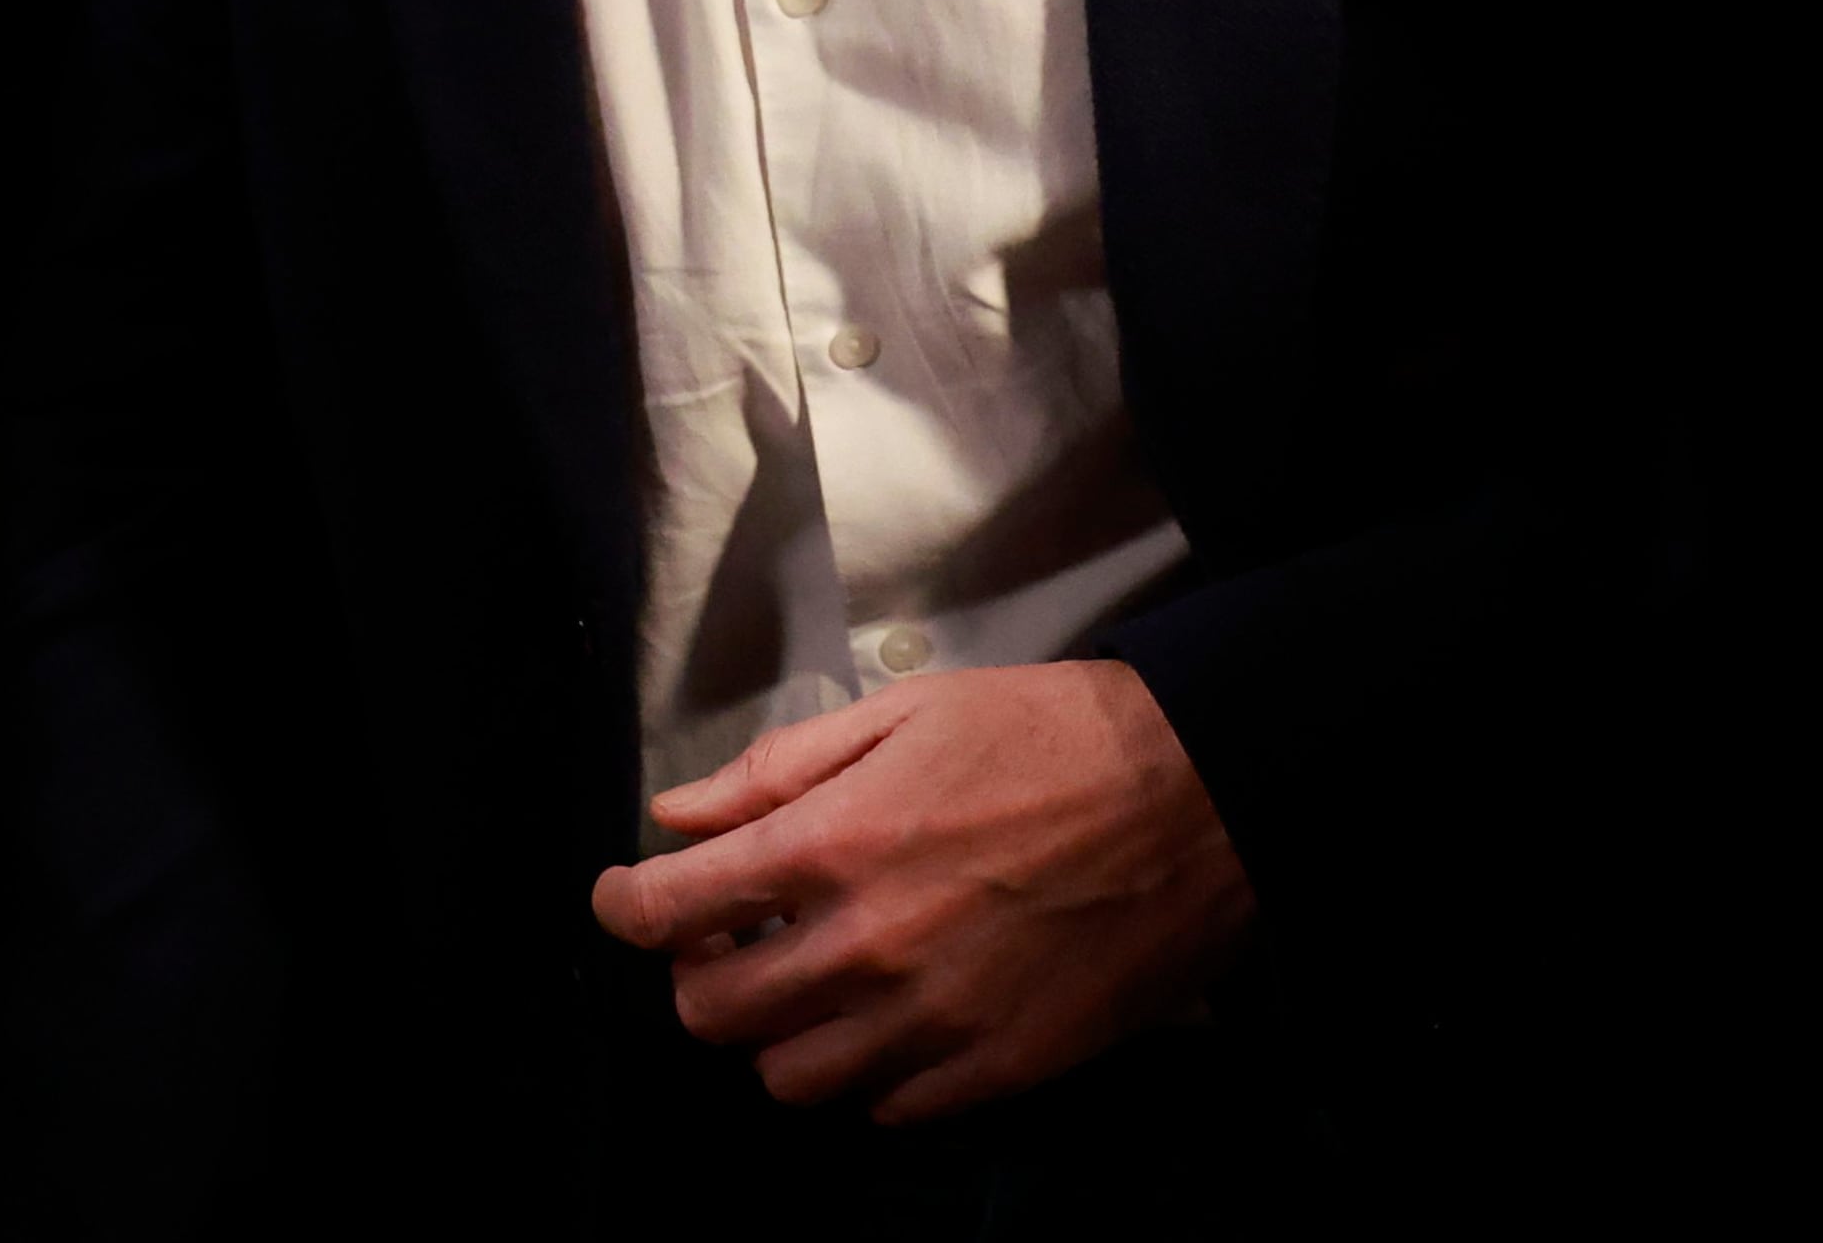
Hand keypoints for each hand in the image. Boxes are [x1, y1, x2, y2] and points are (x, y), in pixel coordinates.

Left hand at [586, 664, 1252, 1122]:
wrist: (1198, 796)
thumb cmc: (1049, 734)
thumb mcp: (904, 714)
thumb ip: (778, 770)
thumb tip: (680, 817)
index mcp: (836, 844)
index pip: (670, 910)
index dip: (624, 907)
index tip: (625, 898)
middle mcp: (867, 947)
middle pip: (712, 1016)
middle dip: (699, 976)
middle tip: (732, 938)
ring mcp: (931, 1021)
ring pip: (788, 1079)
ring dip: (781, 1033)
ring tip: (813, 981)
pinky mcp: (994, 1069)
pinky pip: (884, 1108)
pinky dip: (866, 1071)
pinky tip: (890, 1015)